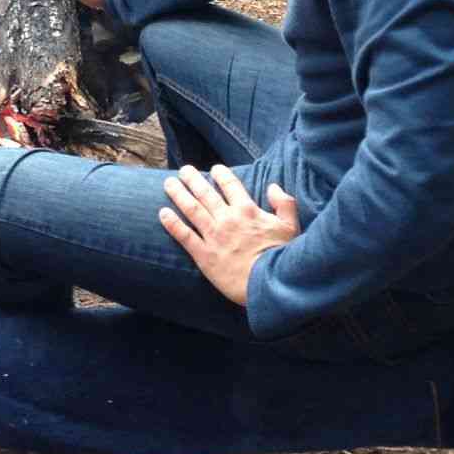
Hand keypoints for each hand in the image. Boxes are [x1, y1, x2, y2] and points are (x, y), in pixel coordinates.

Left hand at [158, 164, 300, 305]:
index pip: (231, 185)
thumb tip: (274, 186)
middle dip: (193, 179)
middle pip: (205, 193)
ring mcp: (213, 236)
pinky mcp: (204, 255)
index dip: (221, 175)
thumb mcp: (290, 227)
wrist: (269, 285)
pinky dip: (172, 223)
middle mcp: (227, 219)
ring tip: (168, 183)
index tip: (214, 169)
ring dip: (178, 194)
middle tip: (183, 170)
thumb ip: (284, 203)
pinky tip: (163, 213)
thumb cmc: (282, 257)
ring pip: (191, 209)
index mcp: (247, 210)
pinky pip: (184, 236)